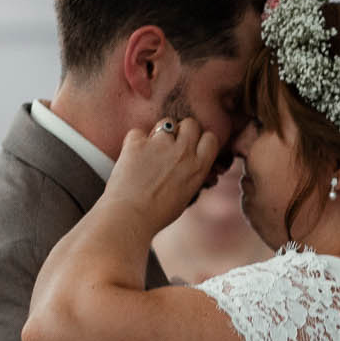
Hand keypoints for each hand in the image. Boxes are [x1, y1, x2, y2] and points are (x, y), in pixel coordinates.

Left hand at [104, 117, 221, 232]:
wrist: (128, 218)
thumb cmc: (156, 214)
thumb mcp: (185, 196)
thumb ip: (191, 175)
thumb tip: (193, 166)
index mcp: (198, 167)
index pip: (210, 138)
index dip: (200, 140)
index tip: (192, 148)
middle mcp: (182, 152)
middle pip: (191, 124)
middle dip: (183, 131)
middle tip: (171, 145)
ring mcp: (160, 145)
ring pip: (166, 123)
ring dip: (160, 133)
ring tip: (150, 153)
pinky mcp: (137, 142)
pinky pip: (138, 132)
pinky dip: (135, 142)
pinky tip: (132, 159)